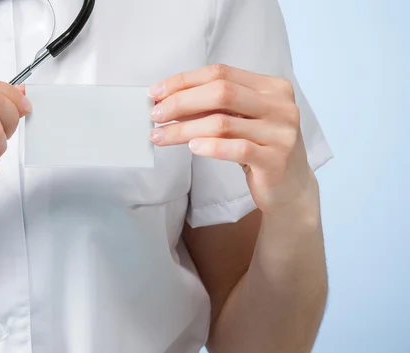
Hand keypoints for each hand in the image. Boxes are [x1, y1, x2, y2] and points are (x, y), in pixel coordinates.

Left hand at [148, 64, 316, 216]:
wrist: (289, 186)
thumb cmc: (259, 148)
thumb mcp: (241, 121)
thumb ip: (214, 106)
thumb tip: (168, 100)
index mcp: (272, 88)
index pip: (221, 73)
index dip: (184, 81)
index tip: (156, 93)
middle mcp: (280, 106)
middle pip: (221, 93)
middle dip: (181, 102)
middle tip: (155, 115)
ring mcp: (282, 133)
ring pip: (223, 123)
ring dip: (184, 129)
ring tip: (160, 136)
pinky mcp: (276, 160)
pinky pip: (237, 149)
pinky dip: (210, 147)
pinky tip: (191, 147)